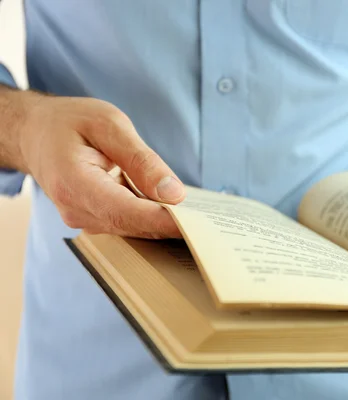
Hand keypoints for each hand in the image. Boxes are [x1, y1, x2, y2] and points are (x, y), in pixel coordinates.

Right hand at [14, 91, 184, 238]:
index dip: (164, 220)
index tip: (197, 222)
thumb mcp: (109, 125)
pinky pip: (128, 223)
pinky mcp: (94, 219)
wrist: (36, 133)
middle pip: (134, 226)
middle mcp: (77, 210)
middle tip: (210, 220)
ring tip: (198, 213)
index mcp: (75, 184)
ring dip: (163, 221)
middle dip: (171, 223)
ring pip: (133, 228)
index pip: (127, 212)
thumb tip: (173, 193)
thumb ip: (141, 160)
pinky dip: (151, 216)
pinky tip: (174, 206)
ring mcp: (83, 219)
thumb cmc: (71, 122)